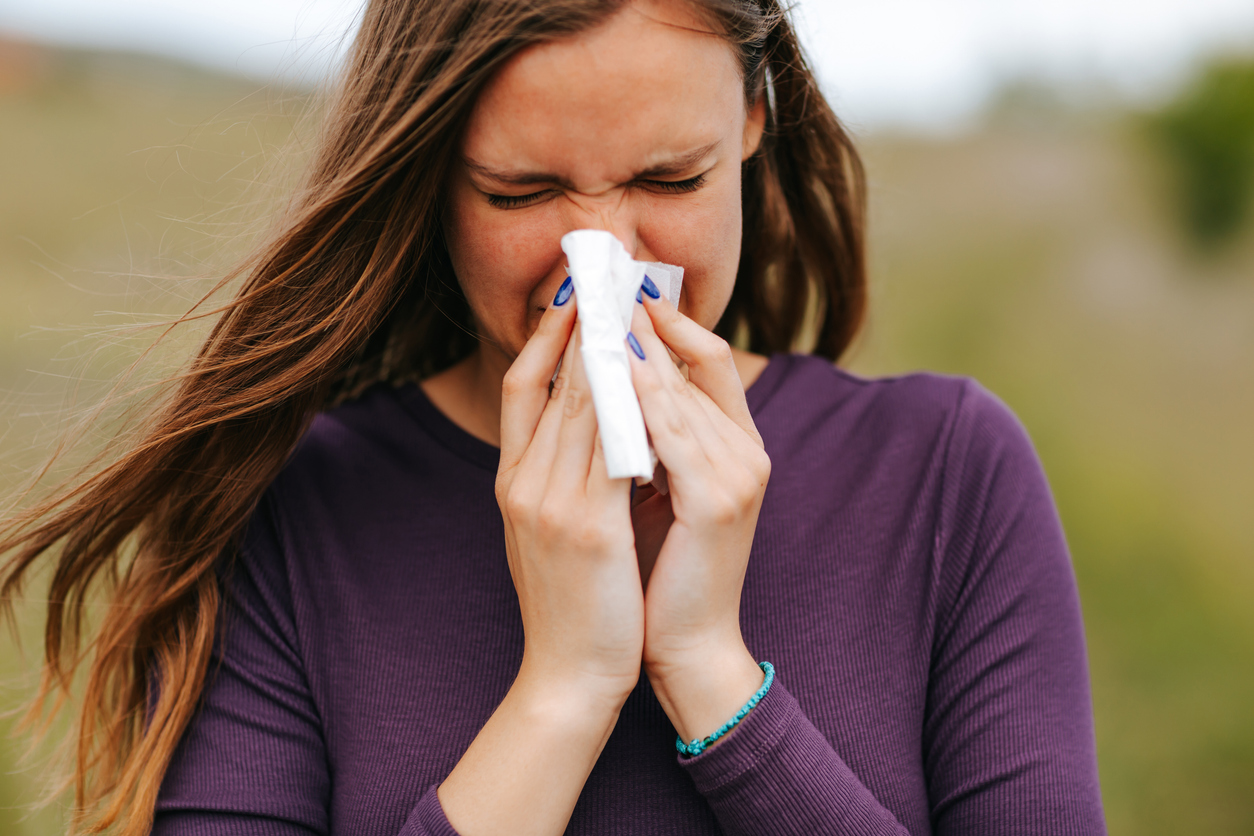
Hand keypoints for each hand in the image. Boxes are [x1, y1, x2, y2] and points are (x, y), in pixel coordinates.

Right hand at [496, 293, 644, 707]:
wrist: (567, 675)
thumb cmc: (570, 602)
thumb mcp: (548, 528)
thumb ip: (561, 472)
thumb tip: (589, 417)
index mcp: (512, 480)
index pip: (521, 385)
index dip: (546, 333)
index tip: (574, 294)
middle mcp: (522, 481)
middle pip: (550, 377)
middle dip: (580, 318)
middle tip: (604, 268)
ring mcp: (548, 502)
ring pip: (580, 399)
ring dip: (607, 342)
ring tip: (628, 297)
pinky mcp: (584, 526)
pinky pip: (610, 444)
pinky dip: (628, 398)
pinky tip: (650, 367)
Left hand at [626, 295, 771, 744]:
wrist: (680, 646)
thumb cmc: (658, 568)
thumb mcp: (654, 487)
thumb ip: (646, 434)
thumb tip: (608, 375)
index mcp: (734, 444)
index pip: (709, 358)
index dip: (668, 316)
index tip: (620, 285)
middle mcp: (746, 451)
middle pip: (699, 360)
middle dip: (646, 318)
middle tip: (602, 277)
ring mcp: (738, 476)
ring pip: (682, 392)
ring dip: (637, 348)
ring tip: (596, 310)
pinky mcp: (719, 503)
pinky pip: (675, 436)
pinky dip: (639, 401)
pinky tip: (606, 375)